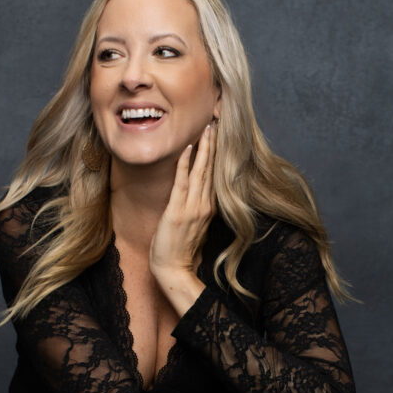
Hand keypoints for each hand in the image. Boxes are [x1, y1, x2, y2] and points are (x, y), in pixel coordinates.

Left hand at [149, 121, 216, 311]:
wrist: (173, 270)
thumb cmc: (179, 251)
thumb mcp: (193, 227)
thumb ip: (196, 210)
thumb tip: (195, 197)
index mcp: (209, 209)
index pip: (214, 176)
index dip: (217, 156)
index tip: (219, 136)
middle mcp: (205, 206)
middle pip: (211, 170)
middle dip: (214, 145)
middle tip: (216, 122)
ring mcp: (193, 208)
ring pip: (201, 172)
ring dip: (205, 148)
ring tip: (208, 128)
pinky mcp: (178, 211)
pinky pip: (183, 182)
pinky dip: (186, 164)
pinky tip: (189, 148)